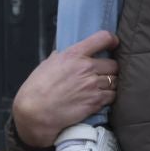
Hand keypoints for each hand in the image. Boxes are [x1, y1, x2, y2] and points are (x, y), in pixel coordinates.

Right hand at [10, 30, 119, 147]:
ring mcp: (92, 85)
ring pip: (115, 81)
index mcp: (72, 55)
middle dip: (109, 69)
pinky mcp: (96, 101)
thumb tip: (61, 54)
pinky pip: (113, 96)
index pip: (103, 38)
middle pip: (113, 64)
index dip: (111, 40)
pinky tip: (98, 98)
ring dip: (109, 84)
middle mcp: (85, 67)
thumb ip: (59, 58)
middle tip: (101, 74)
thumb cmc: (36, 89)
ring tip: (99, 88)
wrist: (34, 112)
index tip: (113, 43)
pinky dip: (108, 97)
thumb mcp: (45, 65)